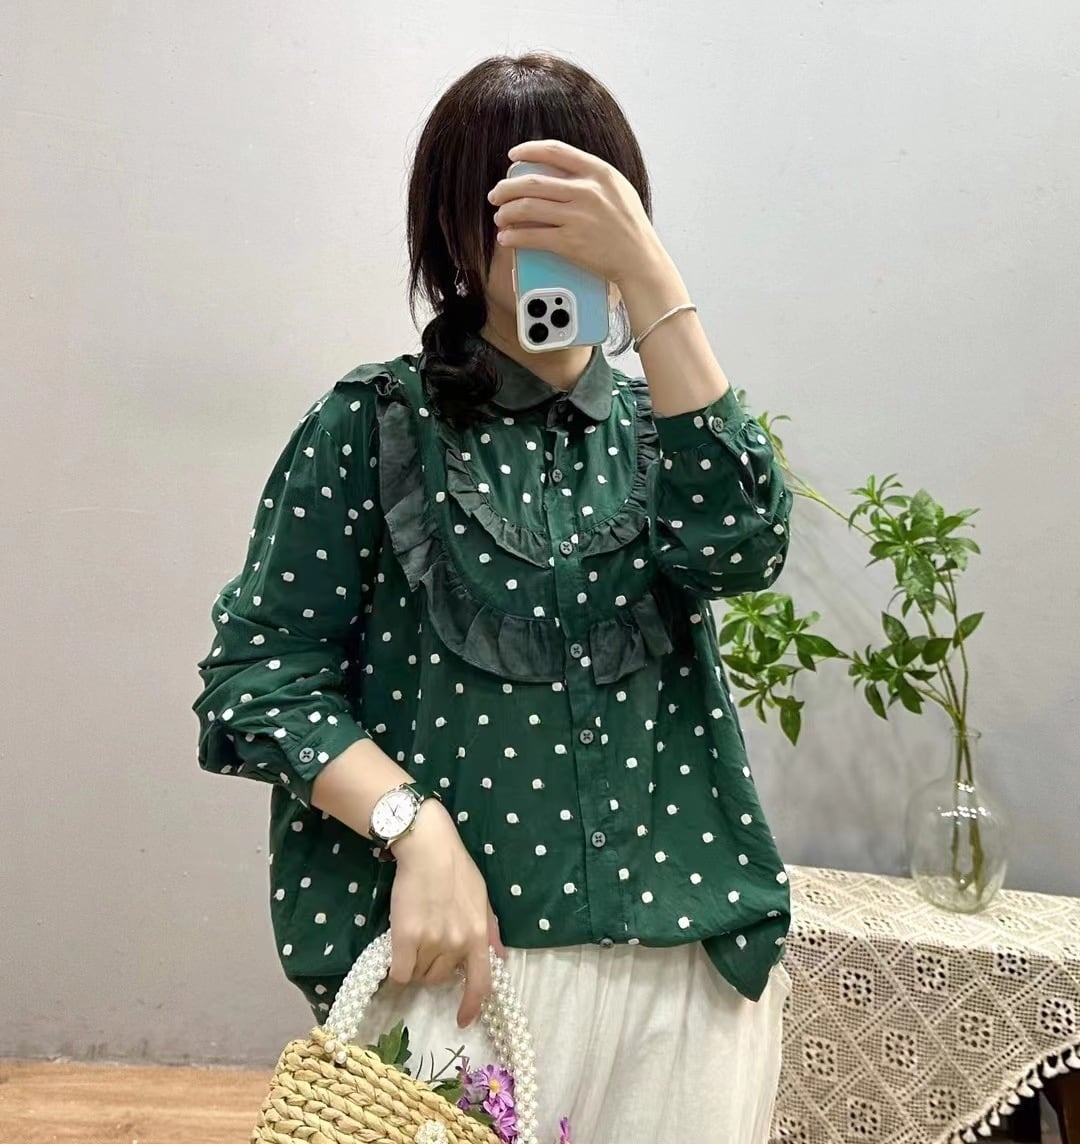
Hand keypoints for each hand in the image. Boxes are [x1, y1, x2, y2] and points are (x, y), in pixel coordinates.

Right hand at [388, 799, 506, 1027]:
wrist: (428, 850)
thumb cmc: (457, 870)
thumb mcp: (483, 899)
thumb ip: (490, 931)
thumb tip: (499, 958)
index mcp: (479, 936)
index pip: (481, 983)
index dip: (471, 1005)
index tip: (463, 1020)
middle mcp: (457, 944)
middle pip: (439, 978)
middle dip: (433, 966)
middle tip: (428, 939)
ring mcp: (431, 942)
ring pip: (418, 975)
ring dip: (415, 963)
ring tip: (415, 933)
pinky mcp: (406, 939)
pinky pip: (400, 973)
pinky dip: (397, 967)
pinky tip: (398, 949)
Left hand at [488, 139, 664, 285]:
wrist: (640, 260)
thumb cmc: (630, 227)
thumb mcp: (618, 189)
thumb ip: (592, 177)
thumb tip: (560, 173)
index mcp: (598, 172)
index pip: (554, 151)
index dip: (528, 150)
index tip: (513, 156)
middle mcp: (586, 191)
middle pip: (533, 182)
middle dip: (506, 188)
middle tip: (496, 194)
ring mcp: (577, 217)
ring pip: (527, 208)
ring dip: (506, 212)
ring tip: (500, 217)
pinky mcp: (570, 243)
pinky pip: (532, 236)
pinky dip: (514, 237)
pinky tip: (506, 238)